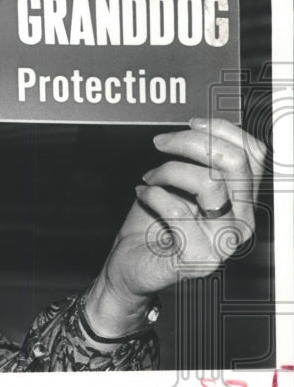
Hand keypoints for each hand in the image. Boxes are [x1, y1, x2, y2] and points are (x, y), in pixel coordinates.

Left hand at [86, 117, 265, 335]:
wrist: (130, 264)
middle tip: (161, 143)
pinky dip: (152, 194)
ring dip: (169, 170)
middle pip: (234, 162)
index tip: (192, 122)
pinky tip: (143, 193)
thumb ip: (196, 162)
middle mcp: (242, 221)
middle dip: (192, 142)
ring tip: (150, 176)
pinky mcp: (199, 257)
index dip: (223, 130)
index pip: (254, 155)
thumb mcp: (178, 183)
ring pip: (209, 183)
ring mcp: (224, 242)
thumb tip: (196, 127)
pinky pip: (176, 209)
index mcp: (242, 200)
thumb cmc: (154, 224)